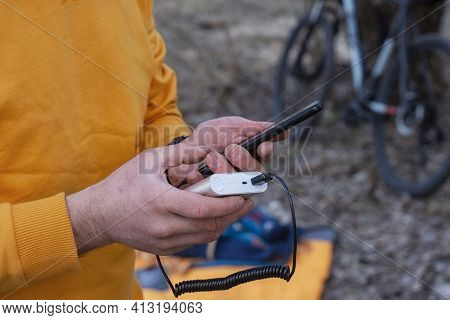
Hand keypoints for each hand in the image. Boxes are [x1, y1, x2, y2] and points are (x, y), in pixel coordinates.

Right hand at [66, 144, 252, 254]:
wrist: (101, 215)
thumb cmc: (123, 185)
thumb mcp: (150, 160)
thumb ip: (181, 153)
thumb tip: (207, 149)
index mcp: (162, 203)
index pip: (204, 209)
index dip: (228, 204)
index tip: (243, 195)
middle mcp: (165, 226)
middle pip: (210, 225)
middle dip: (233, 214)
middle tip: (246, 201)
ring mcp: (165, 241)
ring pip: (206, 236)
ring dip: (224, 223)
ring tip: (235, 208)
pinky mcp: (164, 249)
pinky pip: (195, 241)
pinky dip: (209, 229)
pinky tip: (215, 217)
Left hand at [168, 117, 286, 185]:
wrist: (185, 148)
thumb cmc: (212, 137)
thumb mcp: (233, 127)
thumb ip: (254, 128)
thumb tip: (280, 130)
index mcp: (252, 158)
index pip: (266, 157)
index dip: (265, 152)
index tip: (262, 146)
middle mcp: (244, 175)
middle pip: (255, 174)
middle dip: (244, 160)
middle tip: (231, 149)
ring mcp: (229, 188)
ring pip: (236, 186)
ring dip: (223, 169)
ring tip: (210, 157)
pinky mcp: (212, 197)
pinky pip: (211, 195)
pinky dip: (202, 180)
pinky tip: (196, 172)